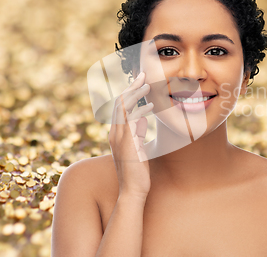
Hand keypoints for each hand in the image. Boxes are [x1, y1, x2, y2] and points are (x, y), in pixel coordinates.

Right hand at [108, 71, 153, 200]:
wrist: (132, 191)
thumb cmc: (137, 172)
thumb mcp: (138, 147)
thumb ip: (137, 133)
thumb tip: (141, 121)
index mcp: (116, 134)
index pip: (119, 107)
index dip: (129, 92)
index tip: (139, 83)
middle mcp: (114, 133)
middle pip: (119, 102)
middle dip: (131, 87)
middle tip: (143, 75)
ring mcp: (118, 137)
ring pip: (123, 107)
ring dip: (135, 94)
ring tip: (148, 84)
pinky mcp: (126, 142)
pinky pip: (131, 120)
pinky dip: (140, 110)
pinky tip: (151, 107)